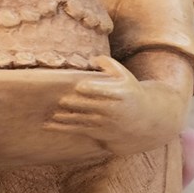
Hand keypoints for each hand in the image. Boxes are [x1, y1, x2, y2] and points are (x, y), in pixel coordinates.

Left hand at [46, 55, 190, 156]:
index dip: (89, 89)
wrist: (145, 120)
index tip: (78, 86)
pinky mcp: (97, 132)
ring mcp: (104, 123)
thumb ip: (107, 63)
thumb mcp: (124, 75)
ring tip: (50, 114)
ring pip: (80, 119)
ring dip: (64, 118)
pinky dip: (61, 127)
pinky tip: (48, 124)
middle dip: (73, 103)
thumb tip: (91, 60)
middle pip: (88, 106)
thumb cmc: (130, 92)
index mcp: (118, 93)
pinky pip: (76, 129)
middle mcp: (111, 110)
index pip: (101, 91)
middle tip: (58, 99)